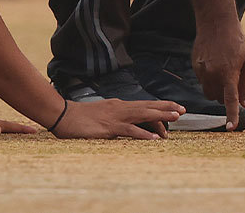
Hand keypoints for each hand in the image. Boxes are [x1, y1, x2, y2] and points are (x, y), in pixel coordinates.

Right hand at [51, 98, 184, 139]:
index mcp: (118, 105)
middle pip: (147, 106)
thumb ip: (114, 119)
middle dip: (165, 108)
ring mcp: (115, 117)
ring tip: (175, 118)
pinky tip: (154, 139)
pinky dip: (143, 134)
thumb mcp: (101, 116)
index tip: (174, 109)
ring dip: (160, 116)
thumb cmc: (79, 118)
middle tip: (182, 110)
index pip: (143, 105)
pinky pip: (129, 131)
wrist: (62, 115)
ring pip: (142, 115)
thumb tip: (126, 124)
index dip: (159, 107)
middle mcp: (119, 108)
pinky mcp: (109, 127)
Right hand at [192, 23, 244, 130]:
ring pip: (209, 92)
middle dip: (227, 96)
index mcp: (229, 73)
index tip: (230, 128)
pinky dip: (210, 79)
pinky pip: (203, 81)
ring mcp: (202, 70)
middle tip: (234, 81)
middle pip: (219, 98)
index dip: (231, 115)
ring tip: (224, 72)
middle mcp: (213, 74)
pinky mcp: (195, 66)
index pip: (230, 100)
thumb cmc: (238, 42)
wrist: (216, 23)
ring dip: (217, 90)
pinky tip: (215, 63)